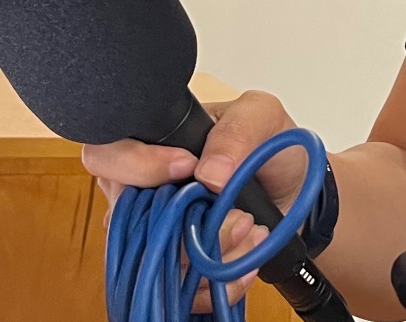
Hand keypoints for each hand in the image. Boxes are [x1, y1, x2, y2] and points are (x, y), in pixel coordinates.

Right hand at [82, 91, 311, 310]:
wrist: (298, 193)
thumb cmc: (268, 148)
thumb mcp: (261, 116)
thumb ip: (236, 130)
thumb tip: (209, 171)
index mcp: (150, 145)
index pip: (107, 156)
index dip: (136, 166)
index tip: (188, 167)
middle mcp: (144, 193)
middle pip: (129, 217)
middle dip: (186, 220)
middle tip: (235, 213)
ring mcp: (160, 234)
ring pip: (159, 257)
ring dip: (212, 250)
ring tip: (251, 230)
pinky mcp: (182, 269)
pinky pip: (184, 289)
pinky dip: (221, 277)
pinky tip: (248, 255)